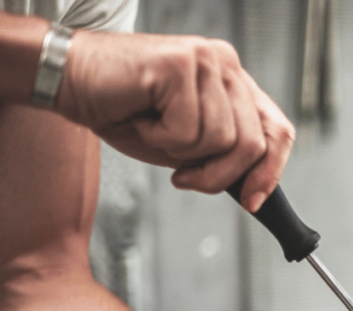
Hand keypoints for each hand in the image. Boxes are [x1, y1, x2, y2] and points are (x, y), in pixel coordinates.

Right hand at [55, 29, 292, 211]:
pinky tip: (141, 117)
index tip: (253, 201)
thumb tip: (254, 189)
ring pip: (221, 140)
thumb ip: (223, 156)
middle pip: (252, 144)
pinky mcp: (180, 63)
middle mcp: (226, 65)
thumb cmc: (125, 111)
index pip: (277, 130)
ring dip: (181, 153)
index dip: (271, 171)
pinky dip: (159, 139)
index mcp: (234, 83)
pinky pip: (187, 131)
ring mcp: (205, 60)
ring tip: (154, 130)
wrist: (69, 81)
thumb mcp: (186, 144)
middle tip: (184, 177)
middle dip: (218, 175)